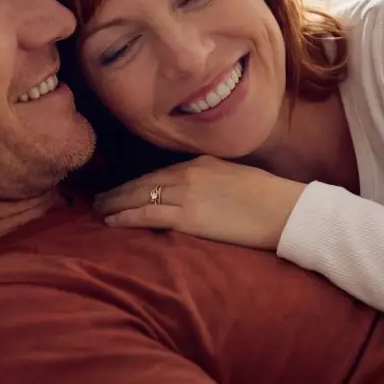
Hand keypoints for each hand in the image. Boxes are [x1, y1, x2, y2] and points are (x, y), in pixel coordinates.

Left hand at [94, 155, 305, 249]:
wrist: (285, 209)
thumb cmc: (271, 198)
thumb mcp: (237, 178)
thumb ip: (214, 181)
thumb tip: (203, 193)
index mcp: (202, 162)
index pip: (159, 172)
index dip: (136, 182)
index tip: (121, 188)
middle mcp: (189, 173)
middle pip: (144, 181)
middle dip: (119, 190)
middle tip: (98, 198)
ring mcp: (187, 194)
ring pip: (140, 196)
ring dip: (116, 203)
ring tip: (98, 210)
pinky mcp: (189, 217)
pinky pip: (148, 215)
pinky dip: (126, 216)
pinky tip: (111, 220)